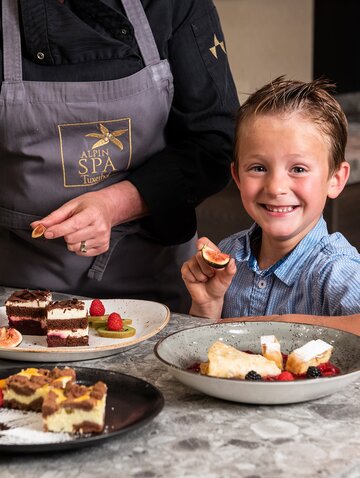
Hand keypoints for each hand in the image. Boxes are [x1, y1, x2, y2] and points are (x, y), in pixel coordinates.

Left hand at [30, 181, 147, 256]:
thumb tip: (36, 226)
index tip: (46, 233)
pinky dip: (79, 247)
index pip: (72, 226)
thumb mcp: (70, 206)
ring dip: (72, 241)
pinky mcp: (104, 247)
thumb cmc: (88, 205)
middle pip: (71, 239)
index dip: (57, 230)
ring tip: (78, 231)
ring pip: (75, 248)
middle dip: (65, 234)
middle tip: (70, 226)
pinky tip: (84, 237)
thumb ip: (53, 217)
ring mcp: (103, 238)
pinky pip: (82, 253)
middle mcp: (100, 227)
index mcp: (92, 214)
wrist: (108, 208)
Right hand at [181, 237, 235, 319]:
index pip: (205, 242)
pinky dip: (194, 278)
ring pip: (194, 264)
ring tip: (205, 278)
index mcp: (212, 255)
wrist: (209, 298)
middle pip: (199, 254)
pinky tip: (197, 280)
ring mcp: (192, 263)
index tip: (201, 247)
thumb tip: (232, 261)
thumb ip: (230, 270)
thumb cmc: (218, 286)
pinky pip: (188, 272)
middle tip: (211, 275)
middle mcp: (201, 257)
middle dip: (207, 268)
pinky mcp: (185, 270)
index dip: (202, 243)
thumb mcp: (227, 279)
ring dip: (201, 275)